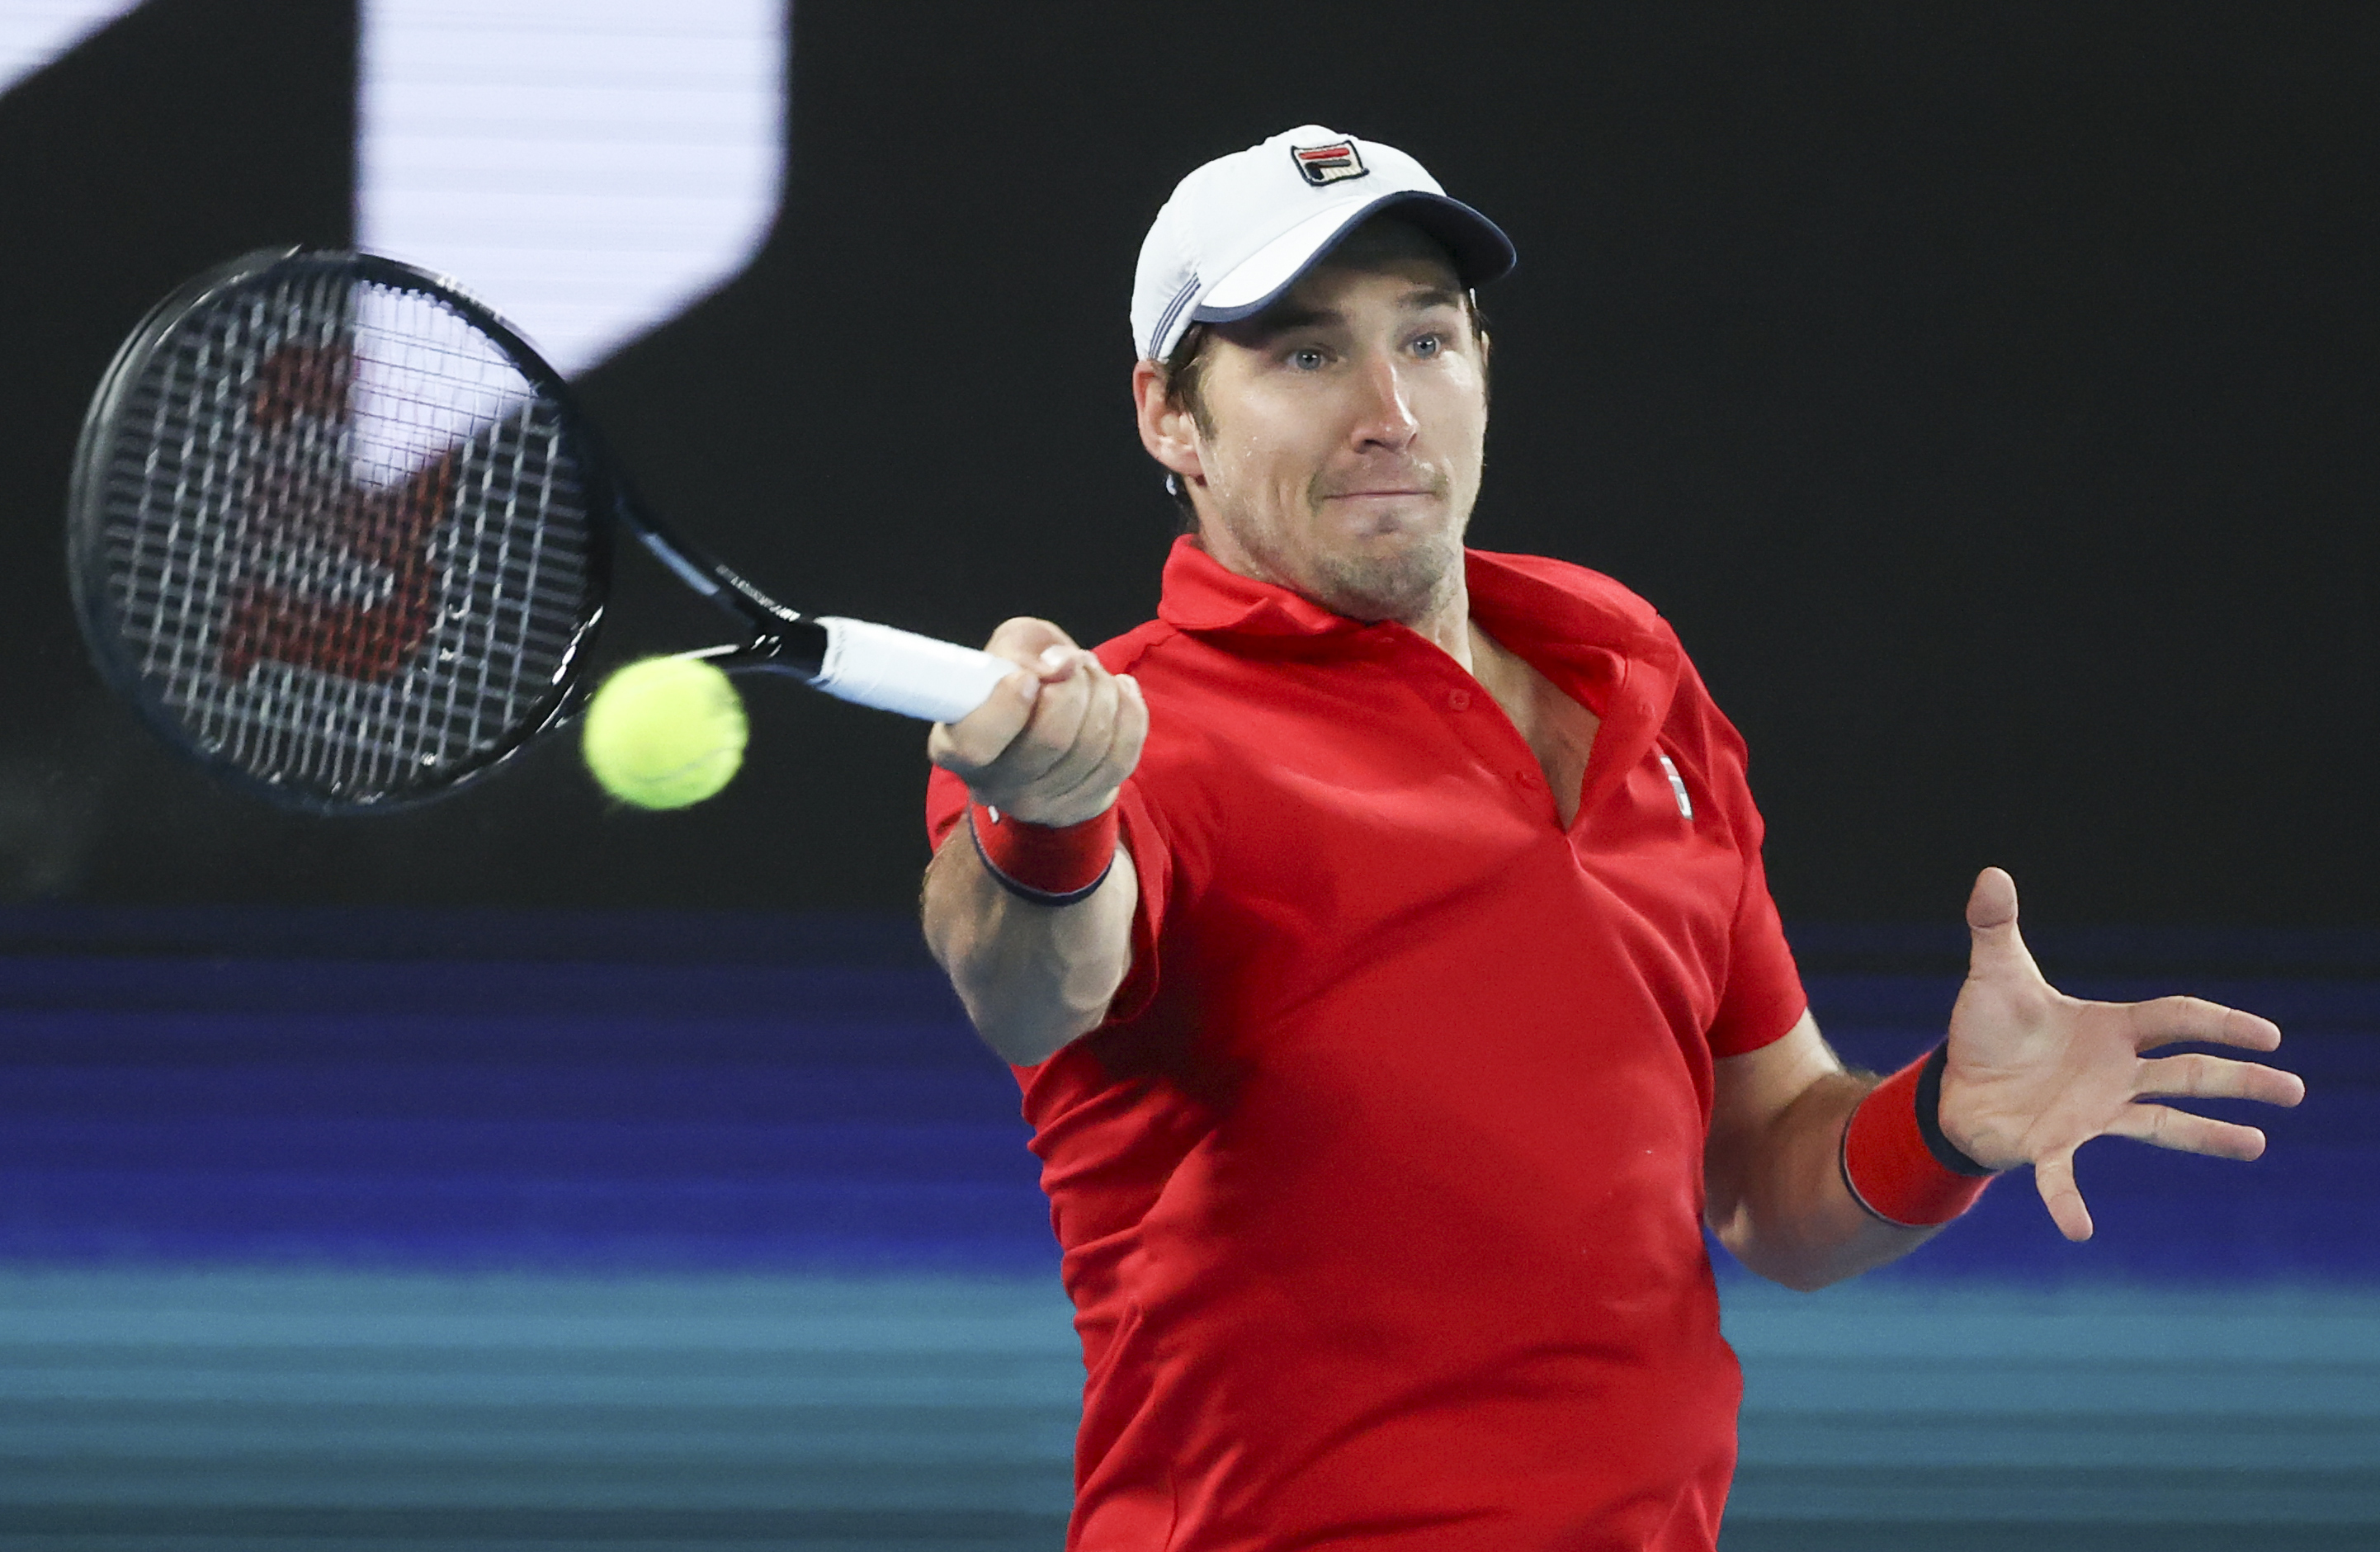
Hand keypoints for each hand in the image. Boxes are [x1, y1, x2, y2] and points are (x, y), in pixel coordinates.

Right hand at [926, 617, 1146, 827]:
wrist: (1048, 729)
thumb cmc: (1019, 681)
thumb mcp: (1006, 649)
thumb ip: (1022, 648)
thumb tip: (1059, 667)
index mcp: (955, 747)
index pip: (976, 742)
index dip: (1008, 706)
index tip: (1029, 677)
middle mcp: (994, 785)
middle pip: (1051, 739)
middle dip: (1075, 685)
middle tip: (1076, 663)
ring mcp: (1040, 803)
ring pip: (1093, 745)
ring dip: (1104, 693)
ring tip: (1094, 675)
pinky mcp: (1082, 805)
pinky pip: (1123, 757)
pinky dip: (1130, 713)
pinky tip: (1119, 691)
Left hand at [1937, 867, 2305, 1241]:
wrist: (1954, 1083)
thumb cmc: (1988, 1028)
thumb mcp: (1993, 973)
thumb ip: (1994, 926)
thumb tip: (1989, 872)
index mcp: (2109, 1029)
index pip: (2176, 1019)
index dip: (2218, 1023)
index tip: (2266, 1034)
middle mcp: (2113, 1073)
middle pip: (2188, 1073)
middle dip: (2238, 1079)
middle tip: (2293, 1088)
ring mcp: (2092, 1113)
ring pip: (2161, 1124)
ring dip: (2205, 1136)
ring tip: (2255, 1145)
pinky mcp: (2054, 1147)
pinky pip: (2065, 1178)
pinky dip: (2069, 1203)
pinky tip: (2081, 1232)